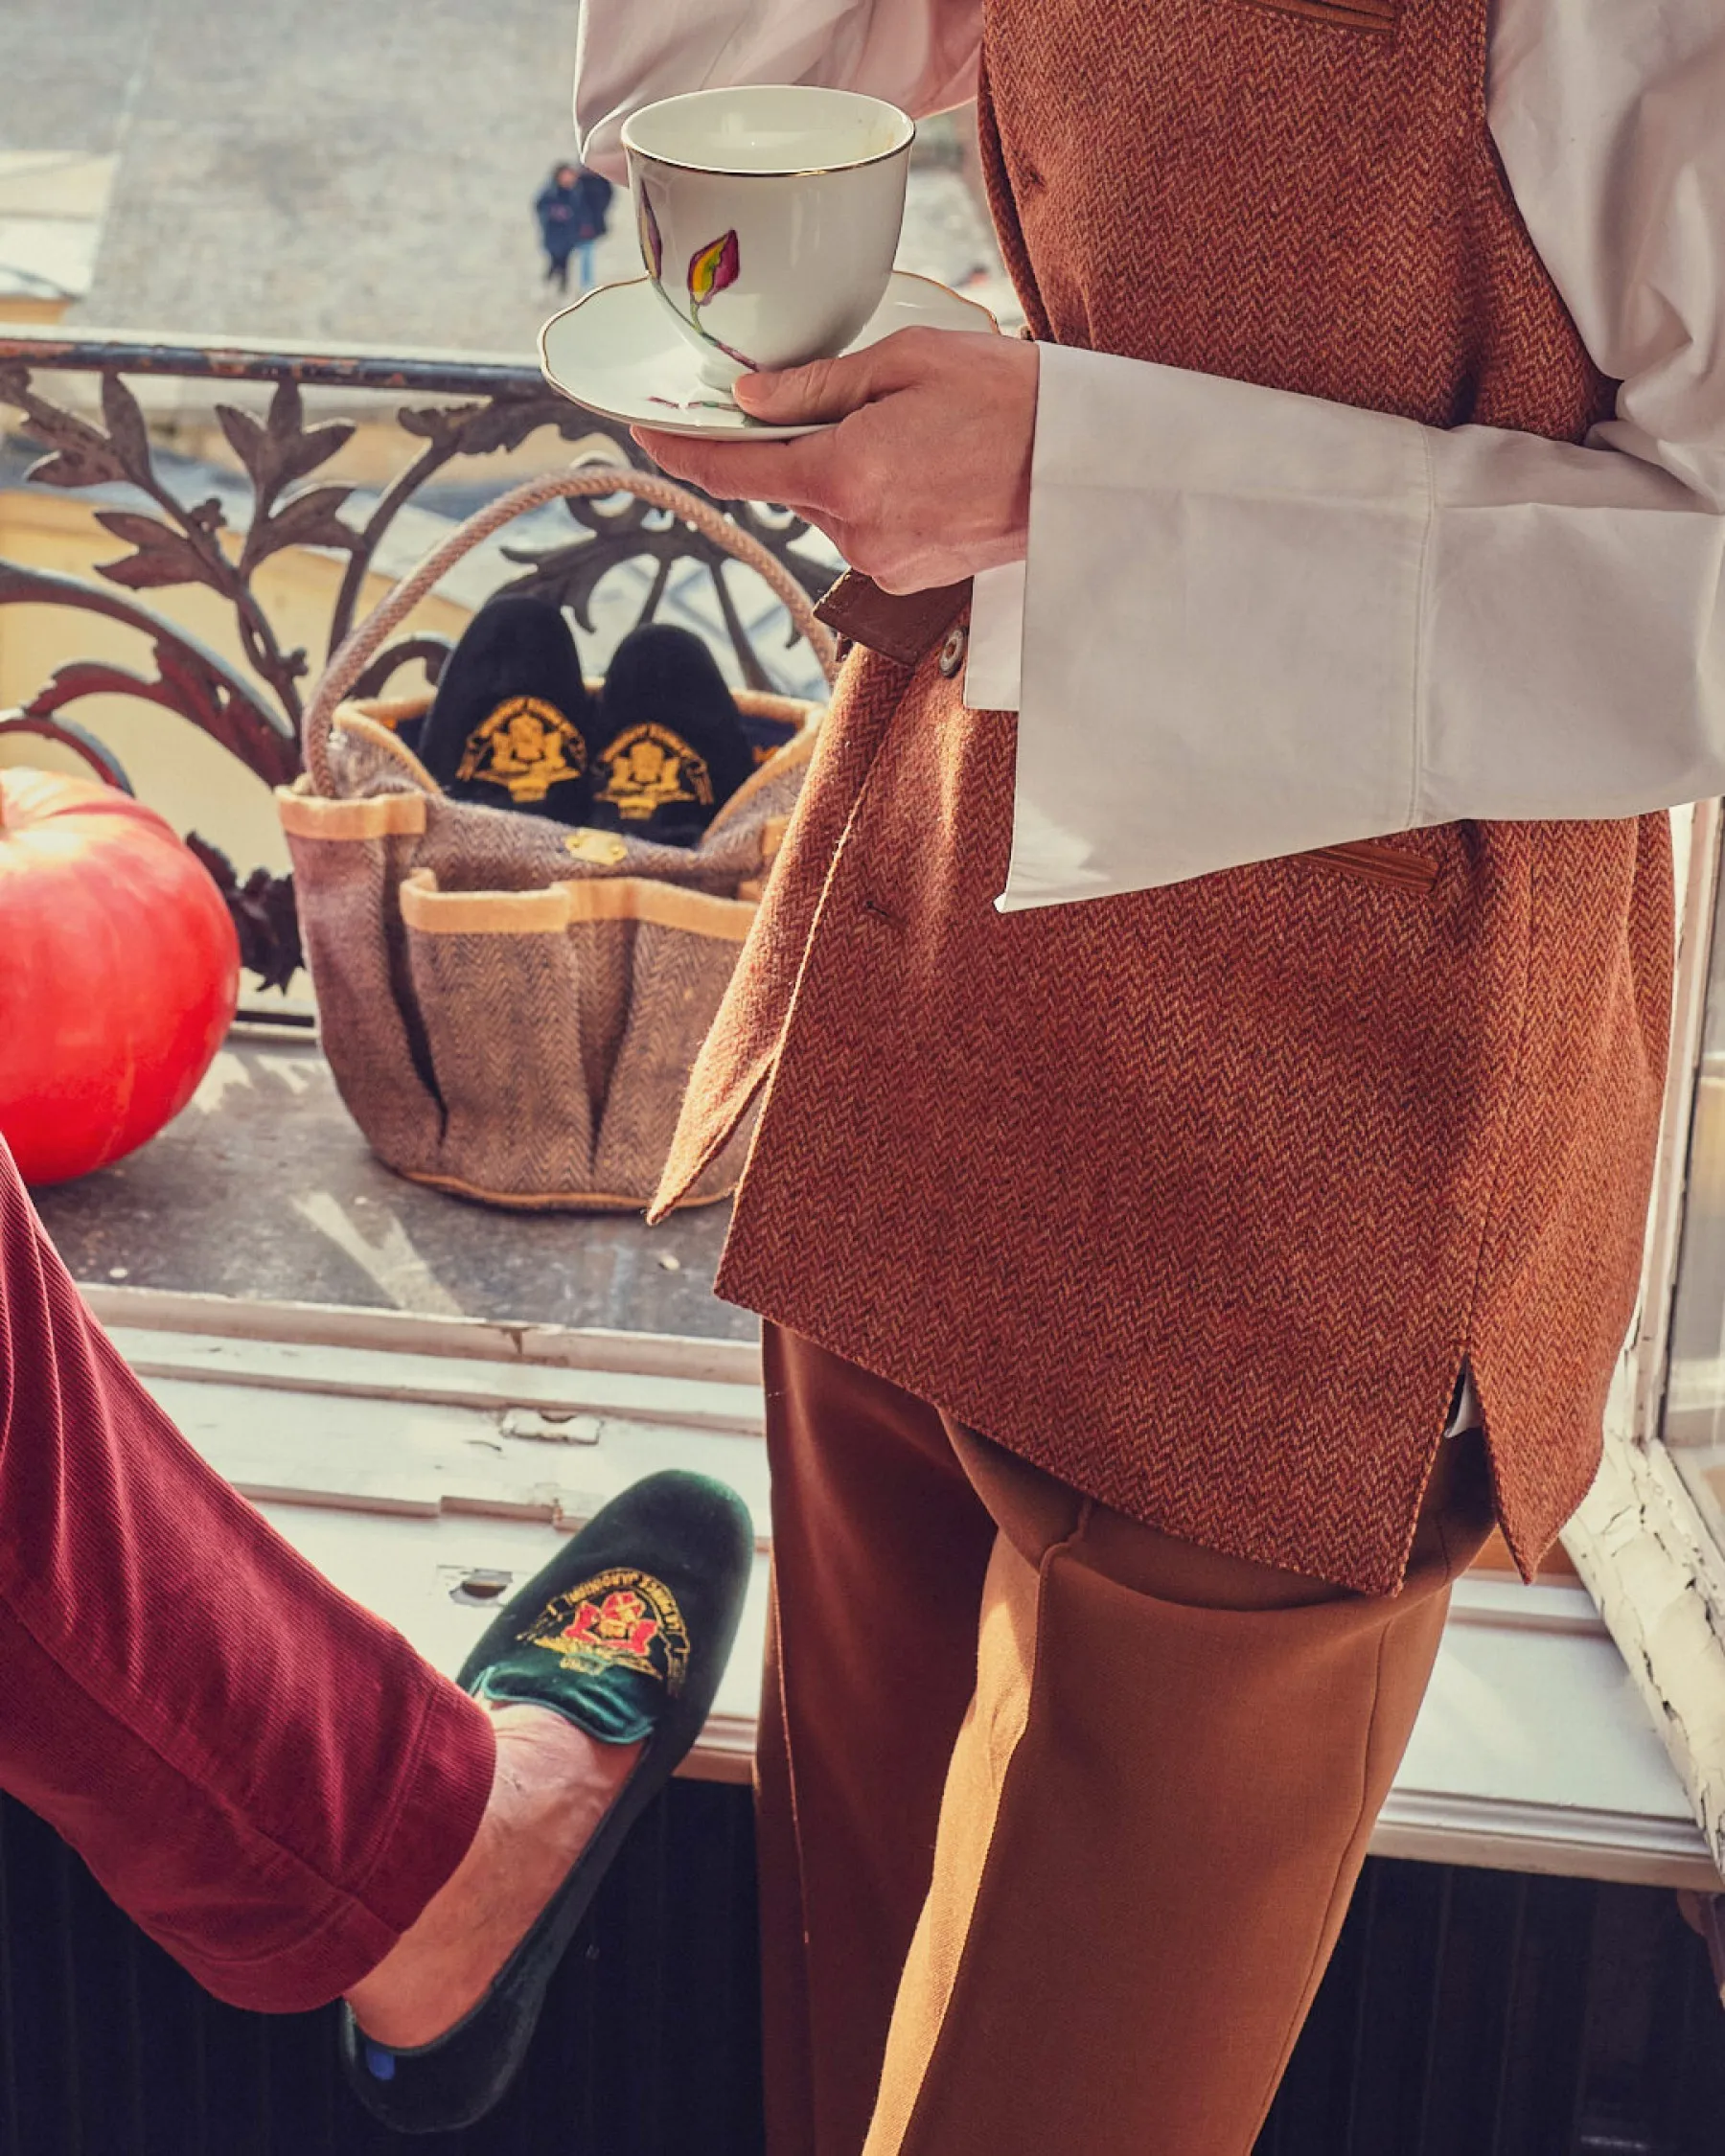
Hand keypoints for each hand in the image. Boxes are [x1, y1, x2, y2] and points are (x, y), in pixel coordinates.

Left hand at [633, 328, 1038, 593]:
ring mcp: (883, 562)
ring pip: (825, 507)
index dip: (681, 450)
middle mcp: (855, 532)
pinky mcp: (908, 576)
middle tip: (847, 398)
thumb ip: (814, 388)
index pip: (732, 472)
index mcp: (845, 474)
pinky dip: (875, 496)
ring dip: (842, 468)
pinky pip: (864, 529)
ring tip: (911, 432)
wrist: (1085, 466)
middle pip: (784, 486)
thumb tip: (748, 400)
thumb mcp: (906, 361)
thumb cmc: (1011, 398)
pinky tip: (925, 468)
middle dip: (793, 444)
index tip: (646, 430)